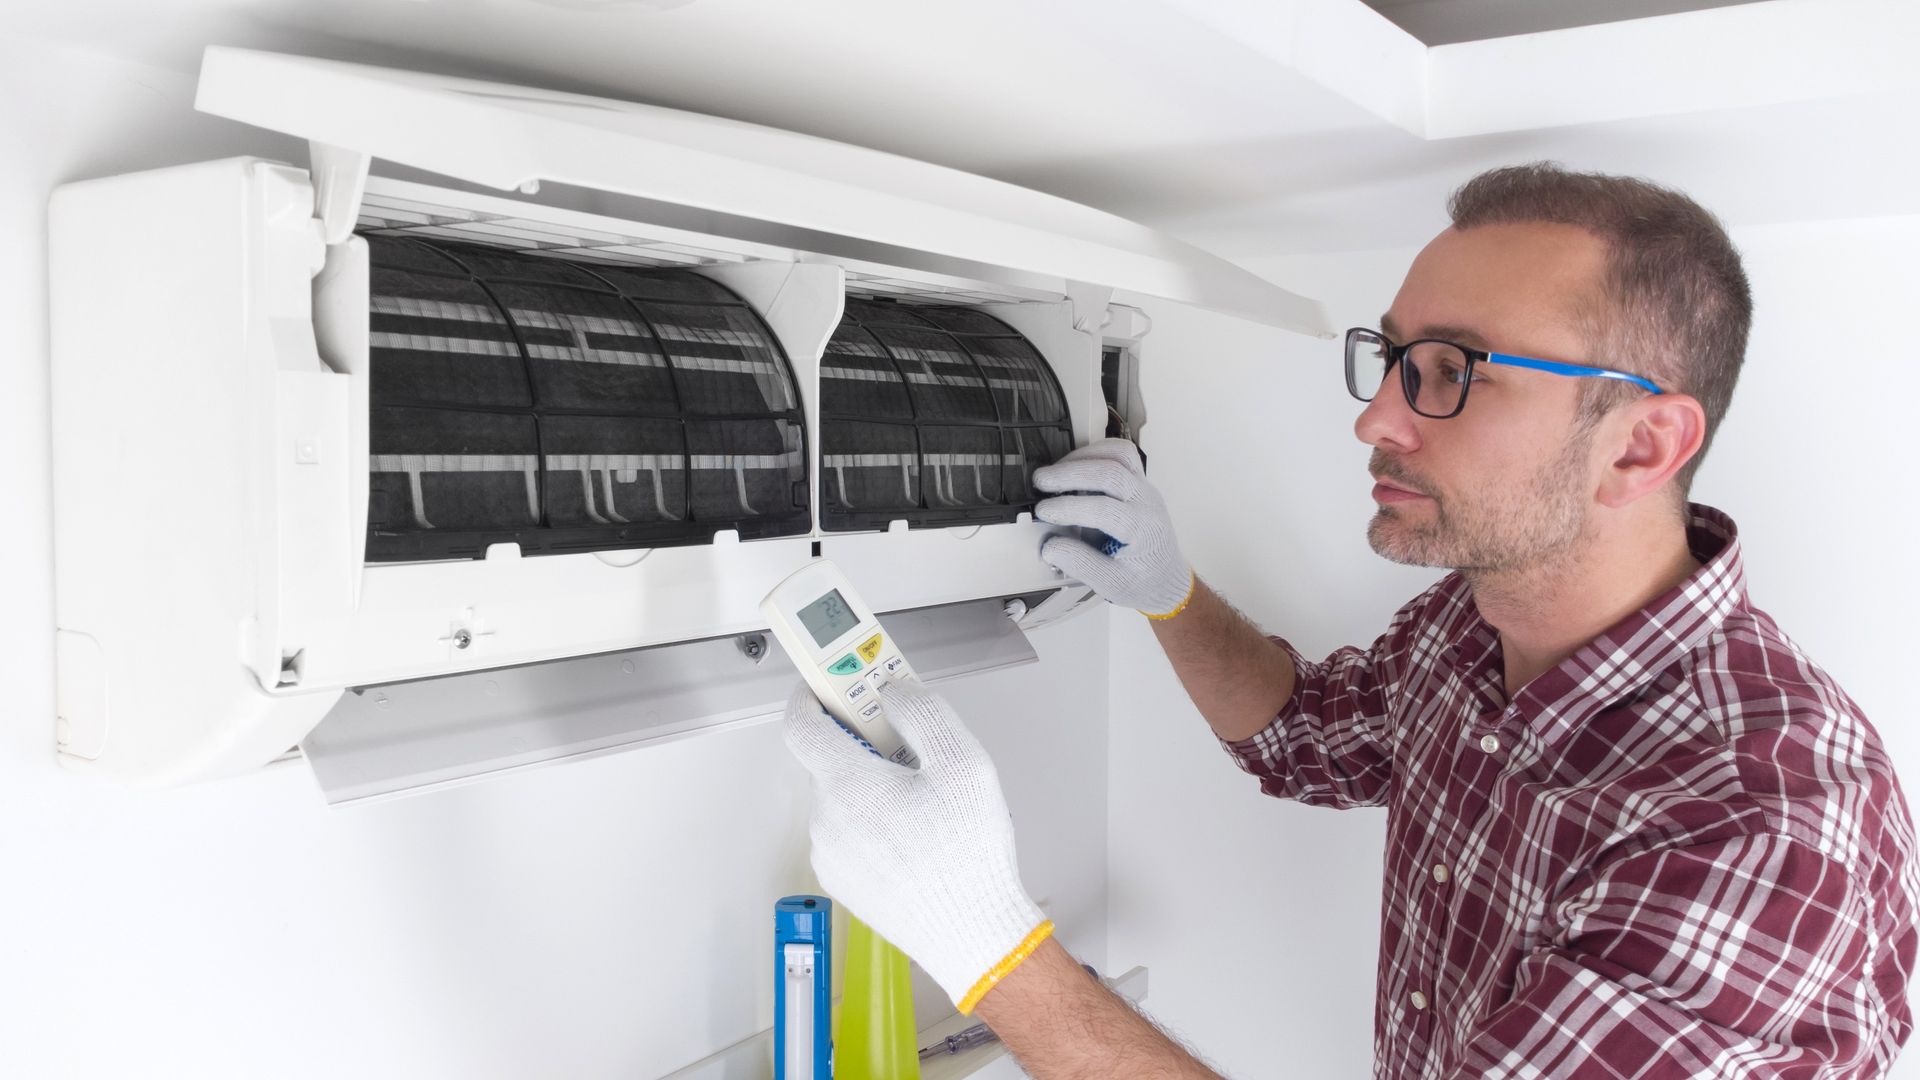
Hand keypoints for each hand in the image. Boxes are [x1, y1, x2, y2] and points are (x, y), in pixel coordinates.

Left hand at [783, 681, 1051, 1011]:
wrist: (970, 935)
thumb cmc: (967, 858)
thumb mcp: (963, 764)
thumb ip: (921, 713)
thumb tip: (894, 692)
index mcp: (848, 785)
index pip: (800, 724)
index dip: (811, 695)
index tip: (827, 682)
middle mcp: (828, 820)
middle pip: (831, 760)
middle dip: (865, 746)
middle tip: (908, 747)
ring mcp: (831, 854)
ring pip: (843, 799)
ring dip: (872, 787)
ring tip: (924, 803)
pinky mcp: (843, 880)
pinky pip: (849, 833)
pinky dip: (873, 822)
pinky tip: (915, 835)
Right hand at [1034, 438, 1194, 618]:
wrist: (1166, 578)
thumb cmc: (1143, 581)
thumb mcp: (1111, 584)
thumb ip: (1080, 563)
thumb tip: (1050, 545)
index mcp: (1143, 531)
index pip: (1105, 509)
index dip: (1069, 507)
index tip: (1043, 512)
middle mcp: (1147, 503)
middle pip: (1111, 472)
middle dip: (1070, 473)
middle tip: (1041, 481)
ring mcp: (1144, 488)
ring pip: (1119, 454)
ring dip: (1083, 457)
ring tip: (1056, 471)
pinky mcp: (1138, 482)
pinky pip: (1120, 454)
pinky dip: (1094, 453)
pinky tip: (1074, 466)